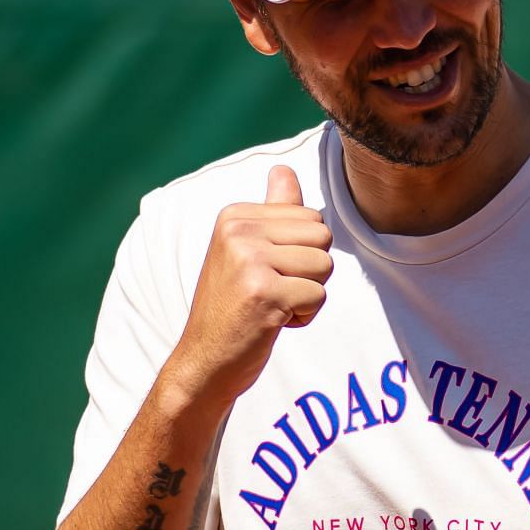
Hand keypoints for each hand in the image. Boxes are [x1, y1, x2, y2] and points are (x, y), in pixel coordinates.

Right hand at [165, 165, 332, 408]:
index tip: (265, 273)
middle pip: (323, 238)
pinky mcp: (264, 293)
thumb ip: (272, 211)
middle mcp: (238, 231)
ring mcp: (249, 260)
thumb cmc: (233, 305)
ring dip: (307, 295)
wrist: (204, 360)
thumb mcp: (246, 250)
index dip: (300, 253)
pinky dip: (303, 317)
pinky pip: (318, 296)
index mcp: (235, 215)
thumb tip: (284, 169)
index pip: (311, 218)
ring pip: (325, 266)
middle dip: (309, 272)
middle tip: (271, 291)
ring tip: (271, 305)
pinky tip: (271, 322)